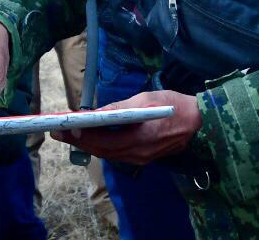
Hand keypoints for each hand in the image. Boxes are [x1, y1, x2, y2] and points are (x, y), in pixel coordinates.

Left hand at [50, 91, 200, 165]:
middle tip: (58, 131)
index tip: (62, 127)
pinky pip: (116, 154)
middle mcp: (137, 154)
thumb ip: (119, 108)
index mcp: (139, 139)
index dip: (81, 135)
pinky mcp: (143, 158)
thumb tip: (94, 113)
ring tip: (70, 134)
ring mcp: (141, 159)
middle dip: (78, 141)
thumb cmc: (173, 105)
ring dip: (88, 144)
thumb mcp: (145, 99)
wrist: (200, 122)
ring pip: (107, 154)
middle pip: (101, 151)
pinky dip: (102, 146)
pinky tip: (92, 138)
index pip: (102, 141)